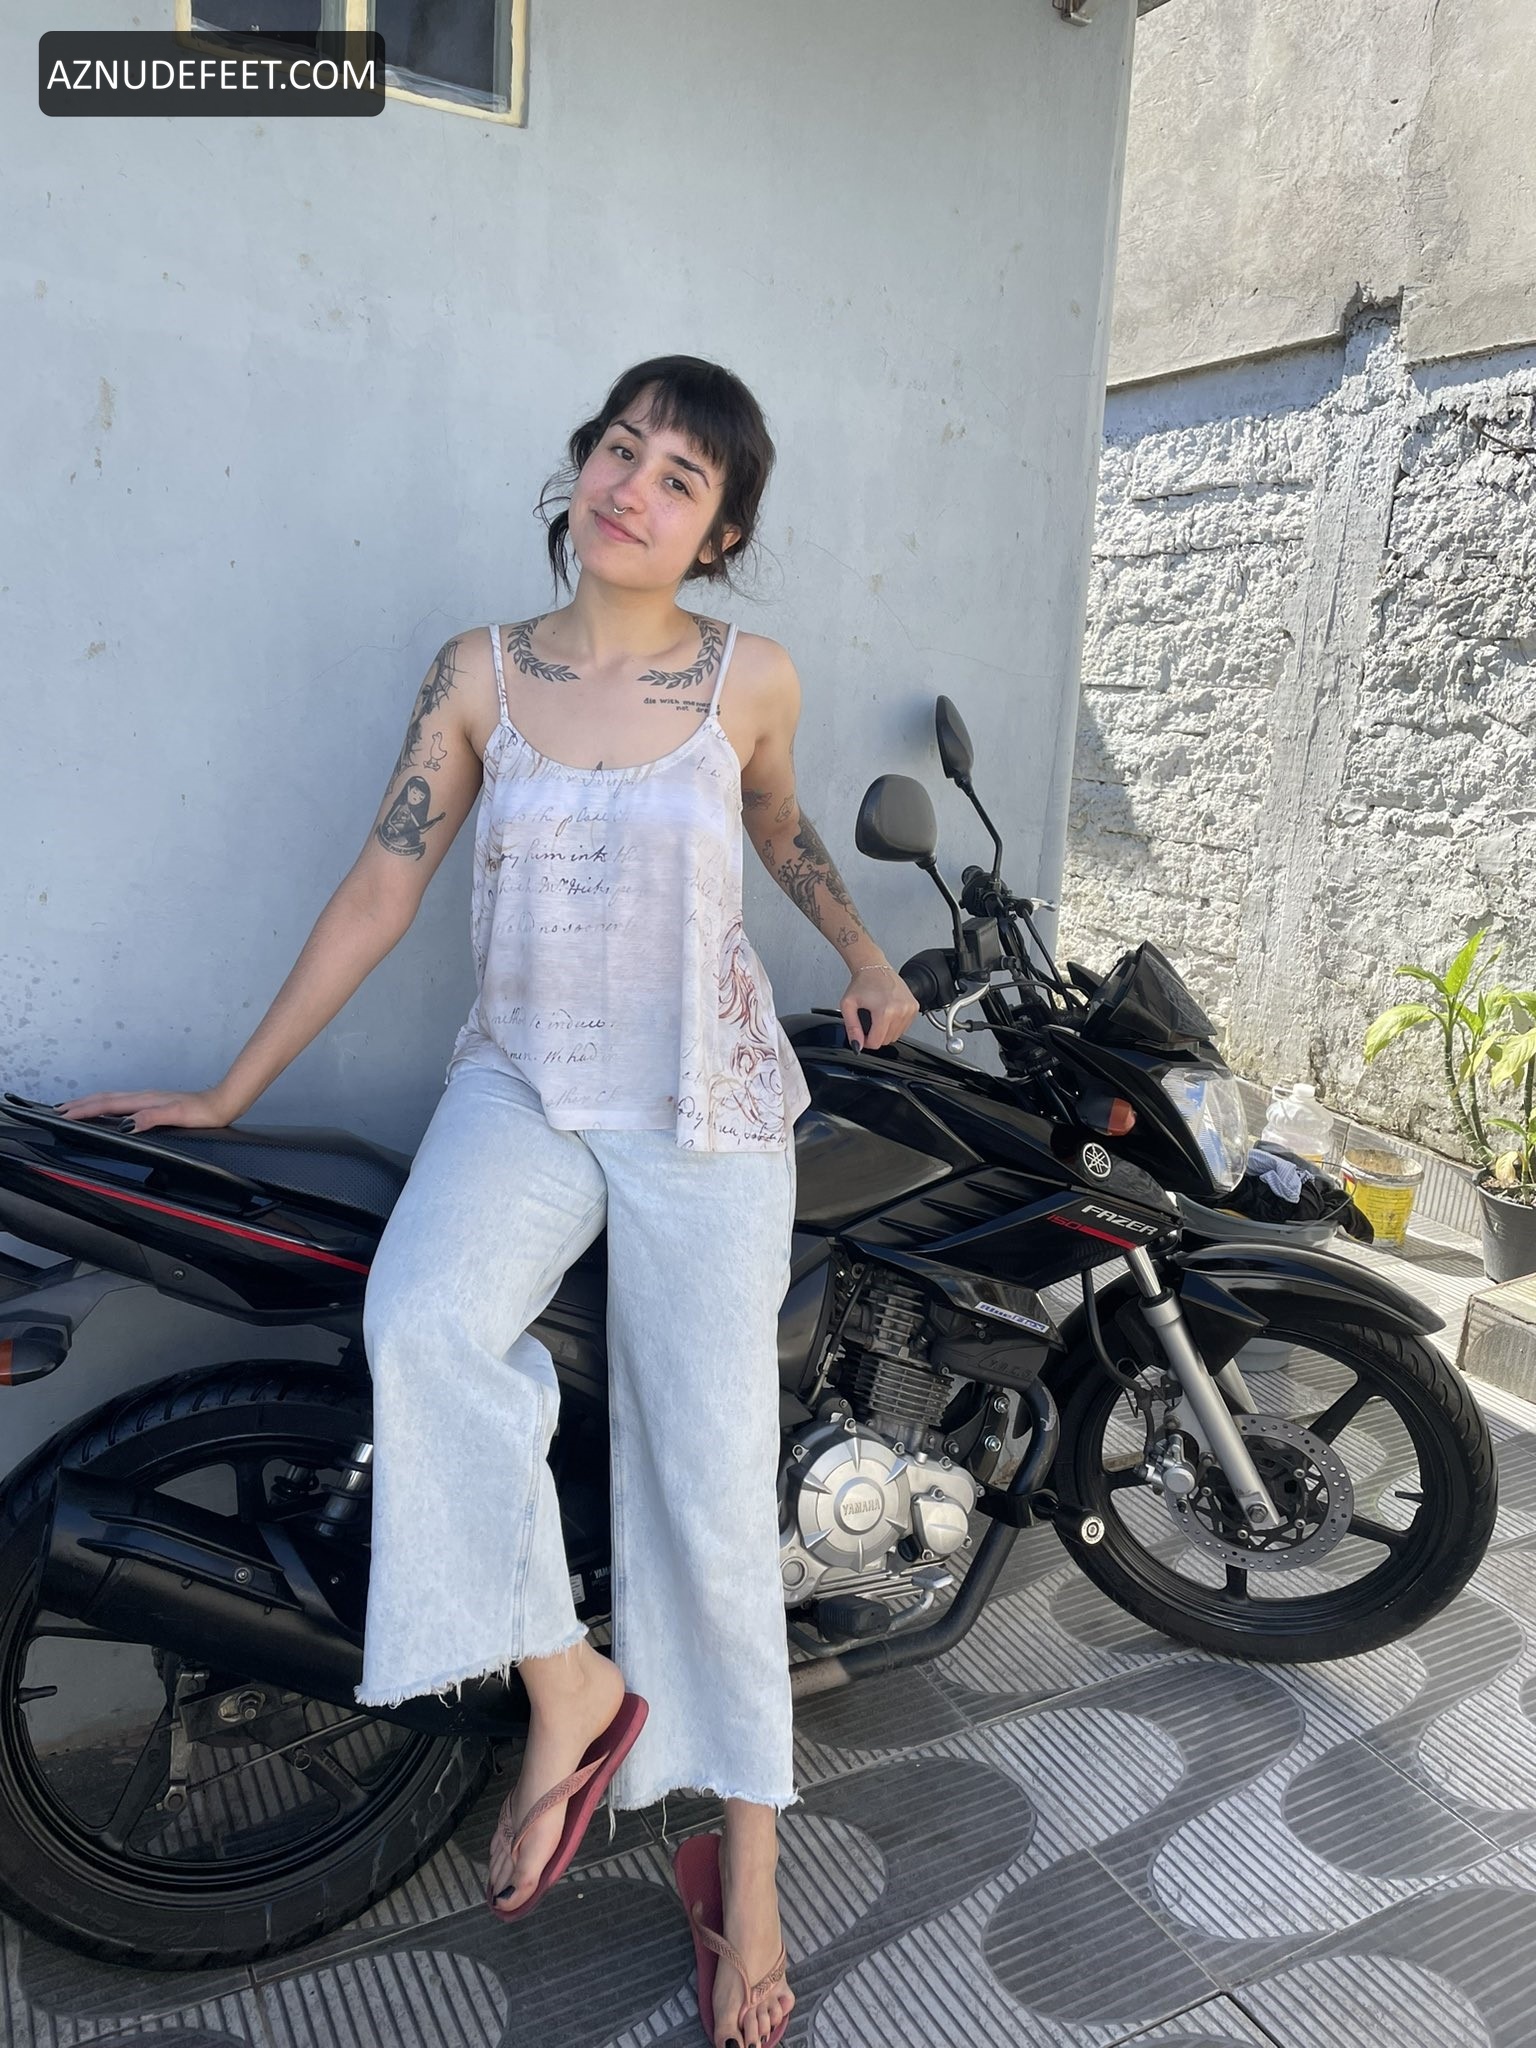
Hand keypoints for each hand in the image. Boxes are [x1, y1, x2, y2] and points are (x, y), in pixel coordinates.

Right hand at [53, 1085, 240, 1134]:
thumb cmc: (204, 1112)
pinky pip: (123, 1103)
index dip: (84, 1110)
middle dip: (80, 1104)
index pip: (107, 1105)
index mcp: (145, 1100)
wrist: (223, 1104)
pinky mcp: (155, 1103)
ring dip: (91, 1103)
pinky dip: (107, 1106)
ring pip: (112, 1099)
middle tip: (58, 1110)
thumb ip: (152, 1117)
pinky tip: (108, 1111)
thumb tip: (127, 1124)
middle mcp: (144, 1097)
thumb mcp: (178, 1116)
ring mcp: (149, 1099)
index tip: (64, 1115)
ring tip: (74, 1107)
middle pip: (104, 1099)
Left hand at [840, 960, 919, 1051]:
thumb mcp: (848, 1005)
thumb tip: (858, 1045)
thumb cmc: (862, 984)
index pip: (877, 1042)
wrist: (874, 967)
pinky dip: (895, 1024)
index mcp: (885, 1011)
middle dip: (876, 1035)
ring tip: (878, 1015)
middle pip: (887, 1040)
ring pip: (896, 1035)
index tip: (862, 1032)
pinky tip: (887, 1012)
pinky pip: (904, 1027)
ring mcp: (910, 1009)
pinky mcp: (914, 1007)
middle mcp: (901, 1010)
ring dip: (885, 1030)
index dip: (866, 1041)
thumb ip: (852, 1028)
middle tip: (869, 1021)